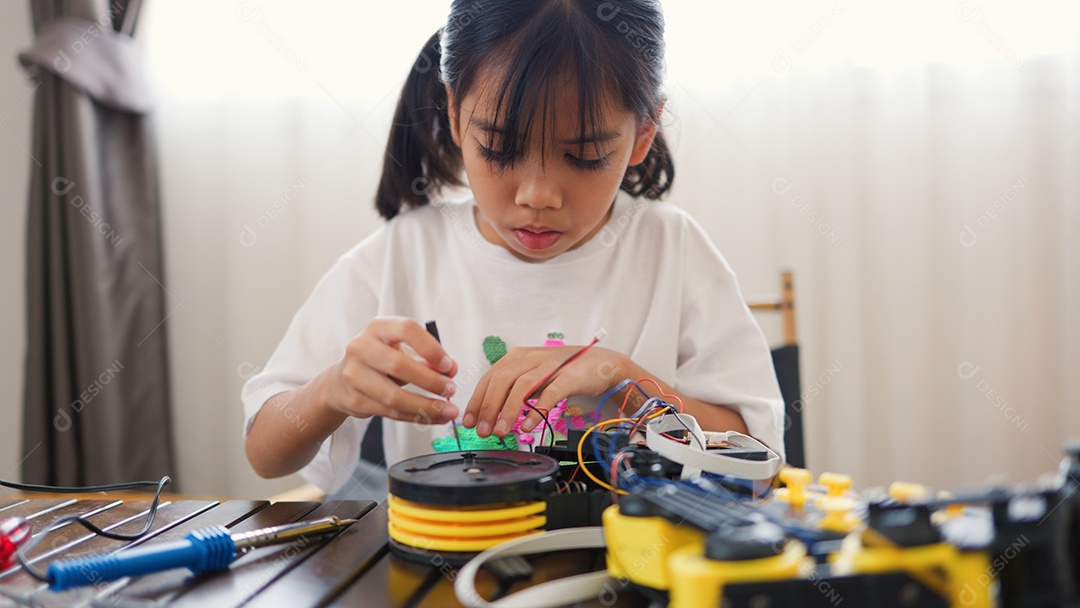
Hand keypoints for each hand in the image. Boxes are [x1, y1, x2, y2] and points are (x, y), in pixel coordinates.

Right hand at [323, 317, 458, 424]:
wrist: (342, 381)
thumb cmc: (379, 361)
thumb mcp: (400, 350)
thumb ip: (426, 358)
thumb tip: (451, 370)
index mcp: (377, 327)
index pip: (406, 330)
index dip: (431, 348)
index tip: (449, 366)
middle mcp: (361, 347)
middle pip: (399, 365)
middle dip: (430, 381)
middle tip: (450, 390)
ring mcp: (354, 374)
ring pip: (394, 396)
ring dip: (426, 406)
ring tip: (448, 410)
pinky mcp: (354, 399)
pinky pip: (390, 413)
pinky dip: (415, 417)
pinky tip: (432, 417)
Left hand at [463, 345, 625, 436]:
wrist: (600, 363)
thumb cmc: (564, 371)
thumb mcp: (534, 376)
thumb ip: (514, 389)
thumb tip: (491, 413)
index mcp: (518, 356)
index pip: (490, 377)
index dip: (477, 400)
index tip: (470, 421)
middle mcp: (531, 357)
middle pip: (502, 380)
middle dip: (488, 407)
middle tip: (482, 430)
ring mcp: (551, 365)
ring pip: (522, 386)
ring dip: (508, 411)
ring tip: (500, 431)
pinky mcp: (569, 377)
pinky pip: (549, 393)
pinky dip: (536, 411)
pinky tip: (527, 426)